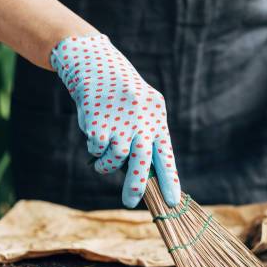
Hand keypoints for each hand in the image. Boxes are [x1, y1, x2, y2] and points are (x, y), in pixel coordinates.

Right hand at [50, 35, 180, 207]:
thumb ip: (146, 138)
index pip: (166, 156)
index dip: (170, 180)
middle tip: (130, 202)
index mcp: (157, 120)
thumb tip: (145, 176)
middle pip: (142, 163)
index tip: (172, 202)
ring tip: (103, 155)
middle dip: (135, 186)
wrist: (96, 64)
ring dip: (106, 164)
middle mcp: (142, 121)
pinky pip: (96, 149)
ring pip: (115, 159)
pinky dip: (93, 147)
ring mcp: (120, 121)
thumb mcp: (143, 110)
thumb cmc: (122, 95)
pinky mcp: (99, 121)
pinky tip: (94, 130)